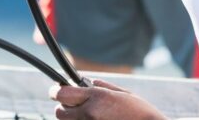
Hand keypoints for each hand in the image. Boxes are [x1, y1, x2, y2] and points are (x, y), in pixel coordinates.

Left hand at [51, 79, 168, 119]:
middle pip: (59, 111)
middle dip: (65, 107)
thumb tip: (88, 82)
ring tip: (90, 114)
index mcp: (97, 98)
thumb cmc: (141, 113)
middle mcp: (90, 114)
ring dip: (73, 118)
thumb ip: (103, 86)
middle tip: (75, 104)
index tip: (57, 90)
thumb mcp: (123, 93)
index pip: (62, 93)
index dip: (57, 91)